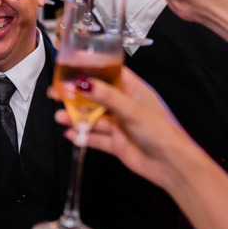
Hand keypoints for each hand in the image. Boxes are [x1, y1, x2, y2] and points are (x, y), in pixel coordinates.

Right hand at [53, 66, 198, 190]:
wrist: (171, 165)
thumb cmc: (160, 131)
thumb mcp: (131, 109)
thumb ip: (105, 96)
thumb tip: (82, 83)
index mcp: (133, 90)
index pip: (109, 73)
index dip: (90, 67)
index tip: (71, 63)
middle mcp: (125, 106)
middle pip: (95, 96)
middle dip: (76, 94)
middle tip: (56, 92)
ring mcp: (119, 125)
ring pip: (92, 117)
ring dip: (76, 116)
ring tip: (60, 116)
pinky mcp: (116, 143)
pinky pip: (95, 138)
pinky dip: (82, 136)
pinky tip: (70, 134)